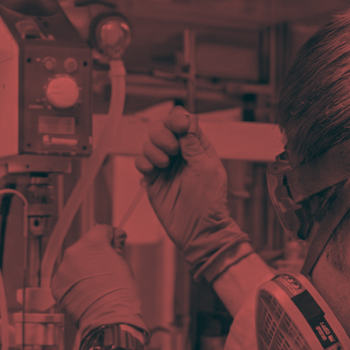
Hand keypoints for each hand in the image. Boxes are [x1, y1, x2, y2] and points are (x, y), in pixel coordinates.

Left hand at [52, 226, 143, 334]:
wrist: (109, 320)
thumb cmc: (119, 296)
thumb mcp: (123, 264)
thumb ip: (115, 247)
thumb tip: (115, 239)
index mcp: (91, 243)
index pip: (100, 229)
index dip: (111, 236)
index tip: (115, 242)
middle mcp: (72, 253)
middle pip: (85, 246)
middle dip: (95, 254)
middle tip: (108, 269)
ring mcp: (62, 270)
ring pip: (74, 263)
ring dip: (83, 269)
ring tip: (97, 284)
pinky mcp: (57, 286)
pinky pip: (66, 278)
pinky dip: (75, 283)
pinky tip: (87, 291)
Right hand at [139, 106, 255, 281]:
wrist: (197, 229)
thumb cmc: (209, 202)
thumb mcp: (206, 168)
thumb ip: (193, 144)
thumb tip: (187, 120)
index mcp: (198, 147)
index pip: (184, 122)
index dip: (177, 120)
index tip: (177, 128)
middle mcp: (180, 154)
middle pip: (162, 128)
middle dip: (162, 135)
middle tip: (171, 151)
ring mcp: (165, 166)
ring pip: (149, 143)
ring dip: (153, 150)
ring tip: (163, 166)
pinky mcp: (152, 179)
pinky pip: (141, 161)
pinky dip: (143, 163)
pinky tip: (152, 173)